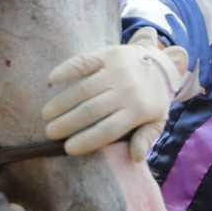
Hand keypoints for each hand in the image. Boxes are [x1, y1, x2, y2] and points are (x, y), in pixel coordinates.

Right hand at [43, 27, 188, 159]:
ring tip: (47, 114)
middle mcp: (127, 90)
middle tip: (50, 132)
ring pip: (83, 89)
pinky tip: (51, 80)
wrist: (164, 64)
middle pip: (91, 111)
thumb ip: (146, 138)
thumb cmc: (155, 98)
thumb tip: (135, 157)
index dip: (86, 141)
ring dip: (61, 102)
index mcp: (139, 110)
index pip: (107, 130)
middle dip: (67, 123)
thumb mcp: (158, 121)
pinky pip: (84, 62)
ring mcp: (117, 70)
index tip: (68, 148)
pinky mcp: (109, 53)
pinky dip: (66, 70)